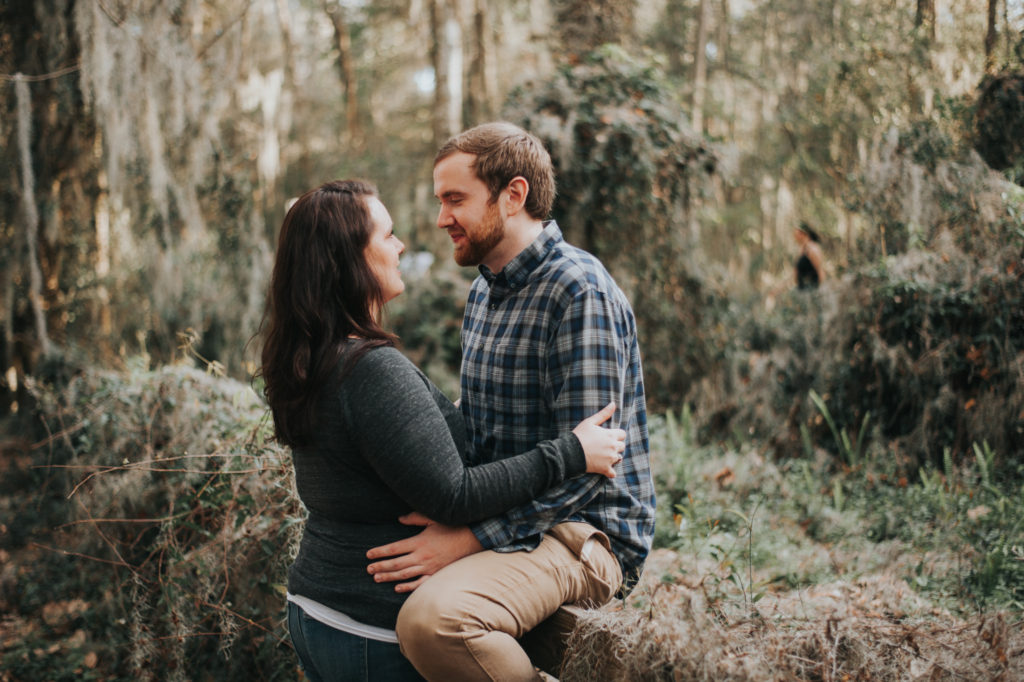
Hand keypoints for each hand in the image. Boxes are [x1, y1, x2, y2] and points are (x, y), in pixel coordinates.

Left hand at [366, 512, 482, 591]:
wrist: (472, 538)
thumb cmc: (452, 526)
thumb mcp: (432, 518)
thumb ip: (415, 518)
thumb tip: (400, 518)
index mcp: (419, 542)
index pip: (394, 548)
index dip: (380, 552)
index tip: (369, 555)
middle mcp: (422, 556)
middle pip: (396, 564)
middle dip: (380, 567)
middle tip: (369, 569)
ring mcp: (429, 567)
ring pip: (405, 574)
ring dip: (389, 577)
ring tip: (376, 578)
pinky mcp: (437, 574)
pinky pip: (420, 583)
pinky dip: (408, 587)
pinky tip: (397, 588)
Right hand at [573, 402, 625, 477]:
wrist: (570, 452)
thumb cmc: (579, 435)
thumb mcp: (590, 422)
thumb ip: (604, 414)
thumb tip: (613, 404)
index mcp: (611, 435)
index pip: (622, 434)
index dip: (616, 435)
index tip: (608, 436)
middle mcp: (613, 447)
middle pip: (622, 446)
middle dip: (615, 446)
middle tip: (604, 446)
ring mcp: (610, 459)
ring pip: (619, 458)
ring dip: (613, 457)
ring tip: (603, 456)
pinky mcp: (605, 469)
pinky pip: (613, 473)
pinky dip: (610, 472)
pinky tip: (604, 468)